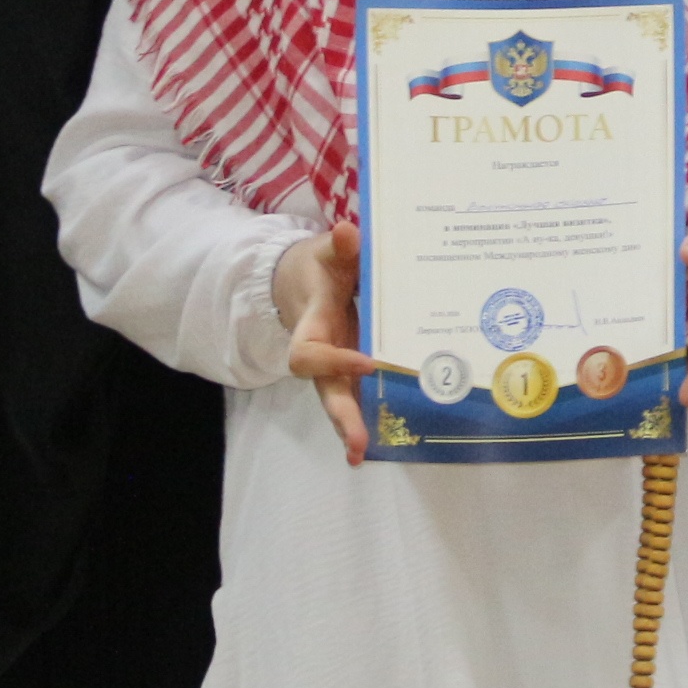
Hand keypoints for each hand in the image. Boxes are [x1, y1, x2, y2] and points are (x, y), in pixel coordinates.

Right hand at [274, 227, 371, 463]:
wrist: (301, 279)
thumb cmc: (318, 265)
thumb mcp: (324, 250)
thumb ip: (337, 246)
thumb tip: (347, 232)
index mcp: (312, 324)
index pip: (310, 353)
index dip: (333, 361)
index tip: (368, 361)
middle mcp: (322, 353)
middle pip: (325, 391)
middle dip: (342, 416)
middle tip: (358, 443)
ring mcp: (336, 367)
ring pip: (340, 401)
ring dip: (352, 427)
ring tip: (364, 455)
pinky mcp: (351, 372)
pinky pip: (358, 397)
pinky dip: (369, 417)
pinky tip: (386, 440)